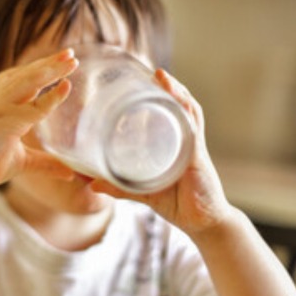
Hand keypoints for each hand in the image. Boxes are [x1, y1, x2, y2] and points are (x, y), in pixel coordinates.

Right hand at [0, 48, 77, 191]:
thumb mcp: (25, 161)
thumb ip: (47, 162)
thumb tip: (70, 172)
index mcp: (2, 103)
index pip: (25, 78)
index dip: (44, 67)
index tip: (65, 58)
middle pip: (28, 75)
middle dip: (51, 63)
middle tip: (72, 54)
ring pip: (28, 82)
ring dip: (51, 70)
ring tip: (71, 62)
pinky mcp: (1, 122)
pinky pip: (31, 107)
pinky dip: (50, 97)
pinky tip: (66, 87)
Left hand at [91, 69, 231, 234]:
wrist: (204, 224)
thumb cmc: (177, 204)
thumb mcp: (143, 192)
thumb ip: (119, 186)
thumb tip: (90, 184)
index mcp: (174, 144)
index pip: (168, 113)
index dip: (160, 95)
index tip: (142, 79)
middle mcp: (185, 140)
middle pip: (179, 106)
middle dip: (167, 87)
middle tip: (150, 70)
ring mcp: (193, 146)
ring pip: (187, 110)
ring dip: (176, 91)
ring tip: (161, 75)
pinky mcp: (197, 156)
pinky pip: (193, 128)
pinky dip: (186, 111)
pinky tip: (178, 98)